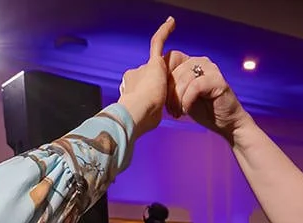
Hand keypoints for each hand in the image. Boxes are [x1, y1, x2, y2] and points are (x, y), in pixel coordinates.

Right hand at [116, 18, 174, 135]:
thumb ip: (150, 111)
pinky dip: (165, 31)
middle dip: (156, 91)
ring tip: (160, 96)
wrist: (135, 113)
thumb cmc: (140, 120)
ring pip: (157, 72)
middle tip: (160, 104)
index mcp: (130, 87)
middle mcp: (134, 74)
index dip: (148, 95)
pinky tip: (172, 22)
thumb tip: (151, 117)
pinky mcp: (154, 62)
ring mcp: (143, 68)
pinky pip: (159, 42)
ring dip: (160, 84)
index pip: (143, 88)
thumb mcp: (146, 117)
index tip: (151, 103)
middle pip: (150, 79)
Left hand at [165, 53, 250, 138]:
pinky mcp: (217, 80)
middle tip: (171, 111)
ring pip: (183, 78)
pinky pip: (195, 86)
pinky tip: (186, 110)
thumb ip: (170, 86)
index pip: (169, 60)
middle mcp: (200, 61)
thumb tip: (151, 83)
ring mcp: (210, 69)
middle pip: (174, 71)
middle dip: (169, 93)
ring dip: (178, 99)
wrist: (226, 123)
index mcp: (190, 63)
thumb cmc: (202, 110)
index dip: (162, 80)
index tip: (164, 101)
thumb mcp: (181, 96)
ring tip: (178, 112)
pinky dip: (187, 100)